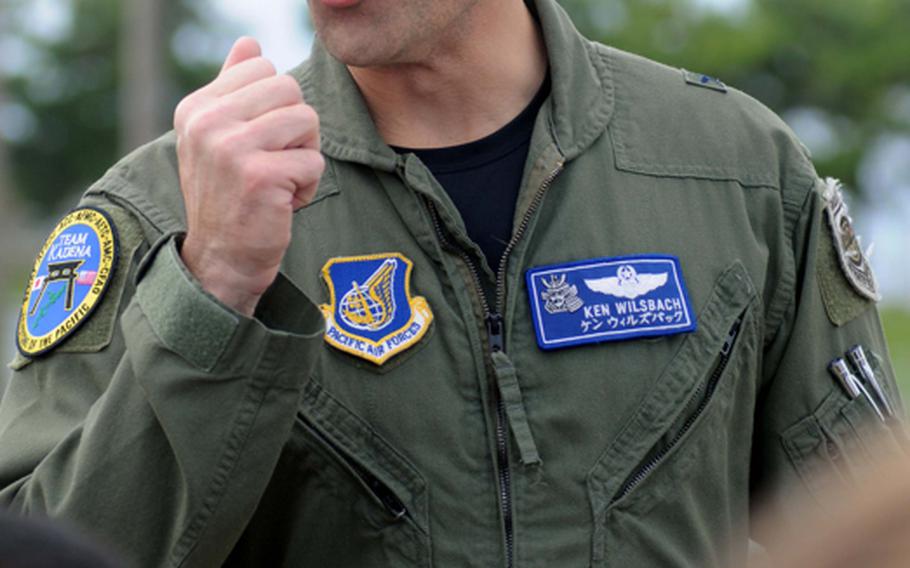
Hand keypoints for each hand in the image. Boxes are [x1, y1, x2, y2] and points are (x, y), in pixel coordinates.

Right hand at [174, 37, 323, 315]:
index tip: (258, 140)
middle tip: (275, 161)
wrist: (221, 259)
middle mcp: (207, 123)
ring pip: (306, 120)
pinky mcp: (259, 177)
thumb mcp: (218, 137)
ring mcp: (231, 149)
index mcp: (196, 107)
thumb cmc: (229, 196)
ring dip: (304, 155)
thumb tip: (250, 43)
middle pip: (289, 89)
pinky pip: (313, 162)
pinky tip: (282, 203)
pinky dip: (306, 186)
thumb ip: (233, 88)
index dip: (276, 105)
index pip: (262, 66)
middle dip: (296, 128)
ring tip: (279, 180)